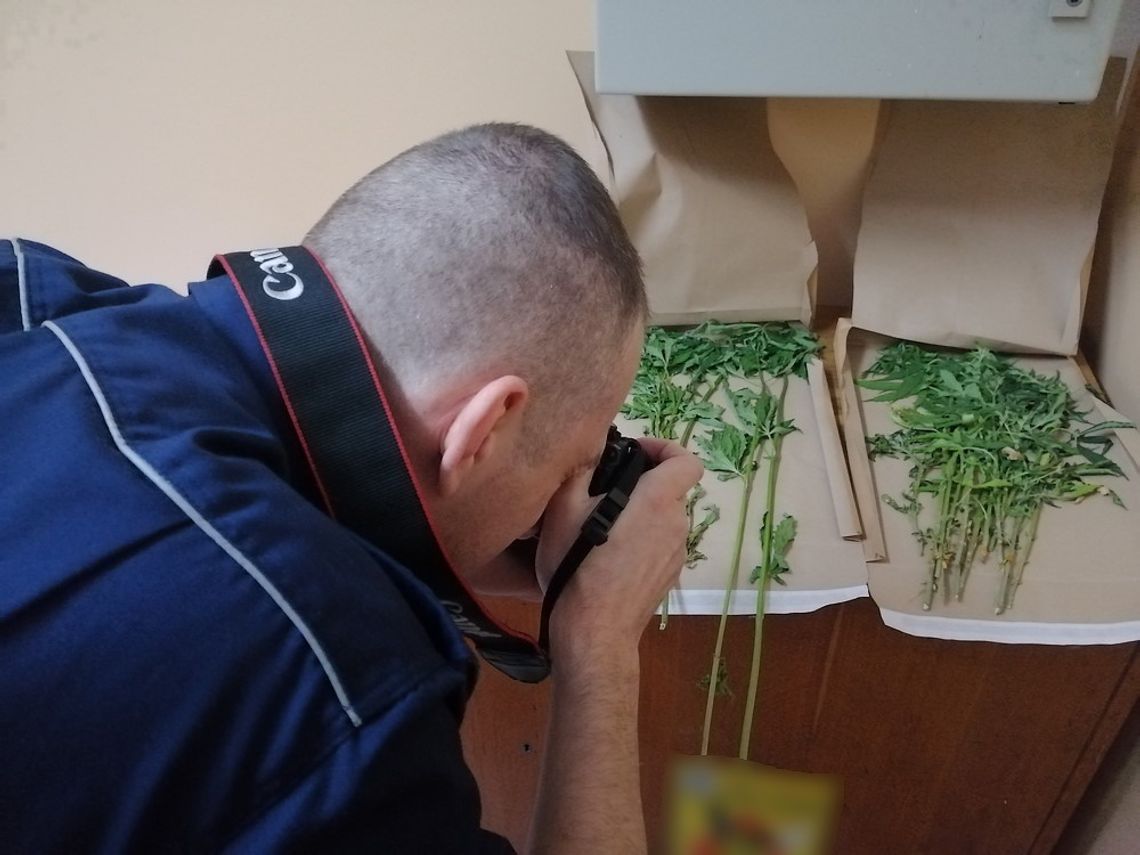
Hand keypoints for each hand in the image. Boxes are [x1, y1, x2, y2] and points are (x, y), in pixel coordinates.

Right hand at [535, 438, 702, 666]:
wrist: (594, 629)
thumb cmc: (577, 564)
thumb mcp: (563, 508)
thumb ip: (585, 472)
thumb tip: (596, 456)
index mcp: (658, 500)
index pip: (686, 460)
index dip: (665, 448)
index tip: (636, 453)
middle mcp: (676, 523)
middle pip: (671, 489)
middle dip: (643, 484)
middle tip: (604, 491)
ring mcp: (677, 553)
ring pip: (664, 518)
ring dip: (640, 514)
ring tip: (602, 526)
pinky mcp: (670, 576)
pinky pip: (660, 544)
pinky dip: (642, 540)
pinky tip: (610, 556)